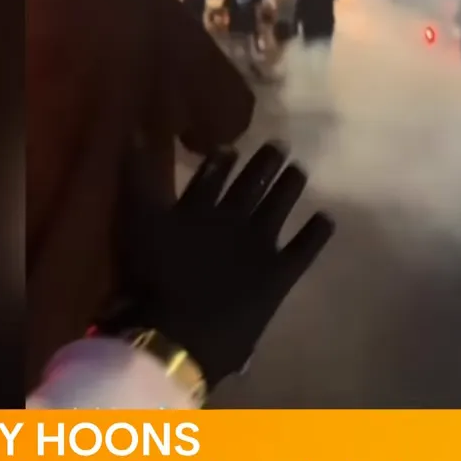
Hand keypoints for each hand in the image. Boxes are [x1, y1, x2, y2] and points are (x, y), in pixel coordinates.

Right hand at [103, 142, 333, 388]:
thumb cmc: (151, 282)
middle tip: (280, 146)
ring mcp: (260, 244)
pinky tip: (326, 219)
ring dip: (290, 186)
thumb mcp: (135, 223)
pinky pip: (305, 247)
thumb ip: (135, 177)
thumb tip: (134, 129)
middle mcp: (233, 218)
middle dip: (266, 163)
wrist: (182, 331)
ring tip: (300, 171)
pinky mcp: (280, 273)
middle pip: (252, 184)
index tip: (232, 146)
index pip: (212, 174)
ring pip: (279, 205)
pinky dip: (316, 232)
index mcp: (197, 208)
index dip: (223, 158)